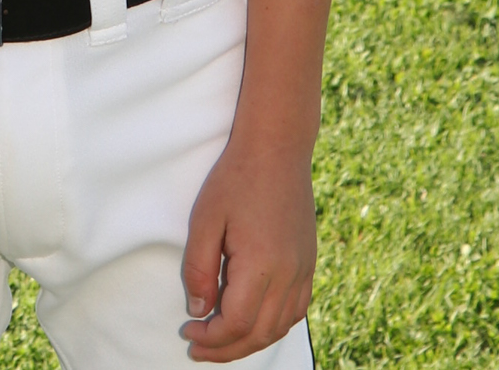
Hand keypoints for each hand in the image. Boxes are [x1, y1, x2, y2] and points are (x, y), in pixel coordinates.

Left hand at [181, 132, 316, 360]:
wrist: (277, 148)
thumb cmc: (236, 178)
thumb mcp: (205, 219)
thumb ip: (199, 268)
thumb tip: (199, 310)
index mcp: (262, 266)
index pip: (236, 324)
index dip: (211, 338)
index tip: (188, 333)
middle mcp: (289, 275)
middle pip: (259, 333)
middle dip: (227, 349)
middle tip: (199, 349)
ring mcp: (304, 271)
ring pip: (280, 327)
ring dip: (251, 341)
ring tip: (222, 342)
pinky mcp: (309, 264)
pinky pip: (296, 311)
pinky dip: (274, 326)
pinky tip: (254, 323)